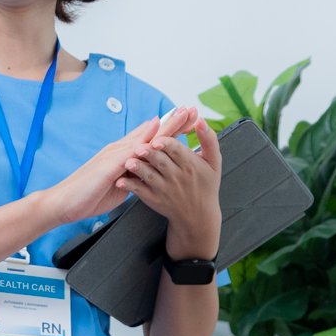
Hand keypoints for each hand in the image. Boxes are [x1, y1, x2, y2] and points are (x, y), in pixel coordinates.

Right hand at [44, 107, 189, 224]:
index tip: (189, 121)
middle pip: (151, 132)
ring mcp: (113, 156)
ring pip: (143, 138)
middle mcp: (119, 149)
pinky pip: (128, 155)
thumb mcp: (120, 182)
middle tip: (191, 110)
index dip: (170, 129)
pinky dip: (143, 146)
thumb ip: (134, 173)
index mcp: (124, 154)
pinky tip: (156, 139)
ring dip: (163, 127)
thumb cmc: (90, 194)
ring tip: (181, 117)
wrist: (65, 203)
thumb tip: (148, 171)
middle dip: (172, 121)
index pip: (151, 138)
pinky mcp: (107, 167)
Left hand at [122, 113, 222, 260]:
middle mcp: (177, 177)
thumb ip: (209, 139)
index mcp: (190, 164)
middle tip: (138, 147)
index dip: (167, 144)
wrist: (198, 216)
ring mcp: (164, 189)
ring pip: (149, 176)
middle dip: (150, 154)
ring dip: (138, 169)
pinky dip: (130, 186)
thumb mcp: (214, 161)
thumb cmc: (206, 184)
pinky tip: (121, 181)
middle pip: (161, 162)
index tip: (157, 138)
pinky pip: (140, 192)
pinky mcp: (154, 199)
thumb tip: (200, 119)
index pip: (177, 150)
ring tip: (128, 162)